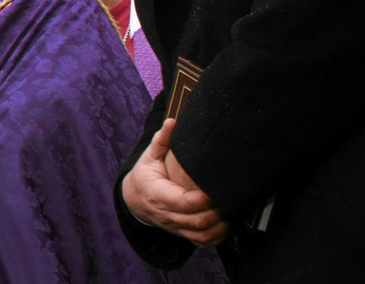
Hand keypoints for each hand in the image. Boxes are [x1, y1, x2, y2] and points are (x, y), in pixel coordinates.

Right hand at [121, 119, 228, 246]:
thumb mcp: (149, 157)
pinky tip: (224, 226)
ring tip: (231, 212)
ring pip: (201, 235)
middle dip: (217, 213)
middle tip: (231, 199)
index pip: (182, 202)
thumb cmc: (145, 175)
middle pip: (196, 221)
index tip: (216, 190)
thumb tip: (172, 121)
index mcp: (158, 194)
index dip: (202, 200)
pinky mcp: (180, 233)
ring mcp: (174, 226)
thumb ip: (161, 140)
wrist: (133, 200)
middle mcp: (166, 214)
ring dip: (219, 227)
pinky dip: (215, 238)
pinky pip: (200, 242)